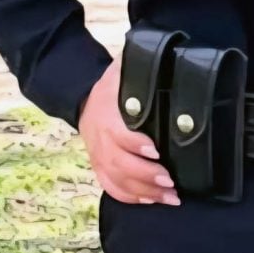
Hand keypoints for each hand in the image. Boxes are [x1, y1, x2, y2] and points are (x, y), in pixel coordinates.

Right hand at [78, 52, 180, 205]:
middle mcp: (100, 138)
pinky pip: (111, 187)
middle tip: (171, 181)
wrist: (82, 98)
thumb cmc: (110, 83)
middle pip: (120, 163)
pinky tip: (150, 200)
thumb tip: (160, 52)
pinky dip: (129, 197)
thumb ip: (137, 63)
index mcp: (106, 114)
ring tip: (169, 196)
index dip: (136, 143)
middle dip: (146, 175)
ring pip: (117, 180)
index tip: (156, 149)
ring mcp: (97, 155)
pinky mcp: (98, 166)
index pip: (119, 133)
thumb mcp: (121, 68)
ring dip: (143, 191)